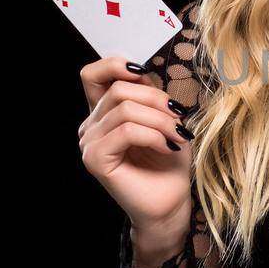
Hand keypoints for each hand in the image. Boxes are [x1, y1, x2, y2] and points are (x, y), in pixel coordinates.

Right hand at [78, 56, 195, 241]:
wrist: (169, 202)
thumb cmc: (168, 162)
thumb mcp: (162, 118)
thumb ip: (146, 94)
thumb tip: (141, 70)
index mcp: (102, 113)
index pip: (93, 74)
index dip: (116, 65)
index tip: (144, 73)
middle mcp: (90, 126)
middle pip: (119, 89)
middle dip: (156, 100)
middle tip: (178, 121)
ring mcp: (89, 143)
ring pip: (126, 109)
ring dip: (161, 120)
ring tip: (178, 136)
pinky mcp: (95, 159)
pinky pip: (127, 131)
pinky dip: (154, 135)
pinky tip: (168, 148)